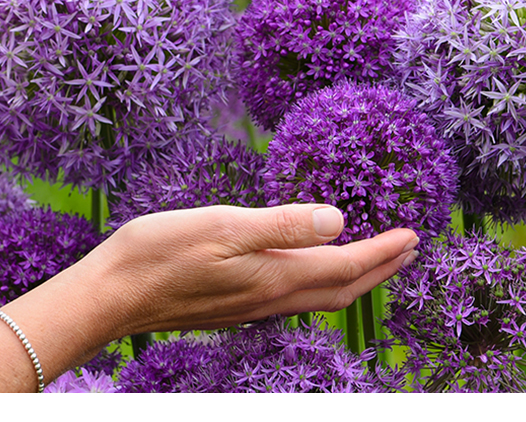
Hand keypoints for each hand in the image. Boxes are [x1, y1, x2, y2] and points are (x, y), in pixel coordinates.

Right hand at [79, 204, 418, 338]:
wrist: (112, 295)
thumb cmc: (159, 254)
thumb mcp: (220, 226)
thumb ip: (280, 224)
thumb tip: (338, 220)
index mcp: (272, 276)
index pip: (344, 267)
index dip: (382, 251)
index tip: (414, 234)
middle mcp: (268, 297)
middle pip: (340, 290)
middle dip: (379, 269)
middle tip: (408, 247)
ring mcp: (250, 306)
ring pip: (319, 297)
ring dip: (353, 278)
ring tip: (371, 258)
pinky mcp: (234, 305)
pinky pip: (295, 297)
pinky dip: (320, 282)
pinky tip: (309, 268)